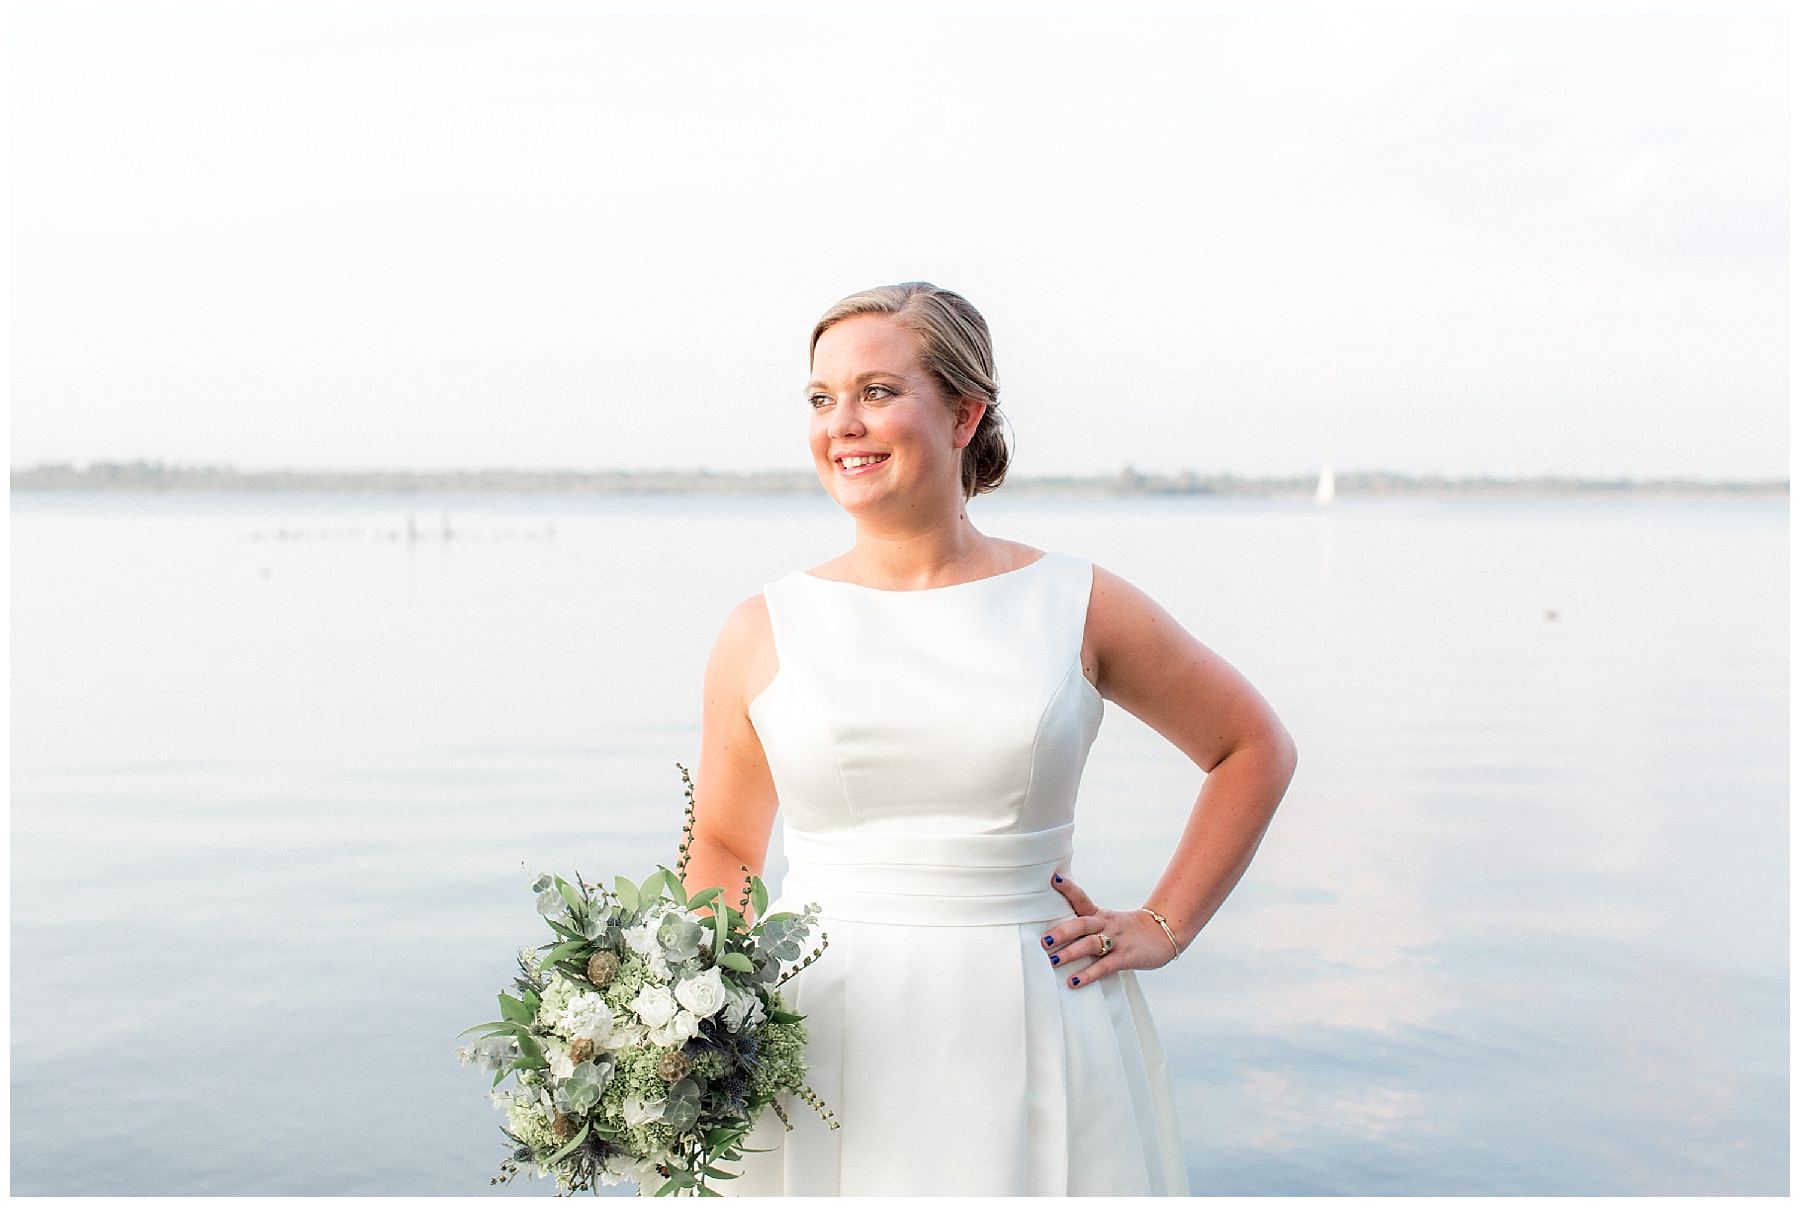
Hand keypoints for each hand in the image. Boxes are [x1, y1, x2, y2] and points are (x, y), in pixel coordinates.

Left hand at [1041, 873, 1177, 988]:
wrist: (1162, 934)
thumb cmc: (1127, 930)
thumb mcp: (1106, 921)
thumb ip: (1084, 924)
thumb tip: (1052, 931)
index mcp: (1099, 914)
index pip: (1082, 898)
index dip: (1069, 889)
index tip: (1053, 879)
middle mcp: (1106, 925)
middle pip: (1082, 924)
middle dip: (1062, 932)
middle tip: (1044, 941)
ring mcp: (1116, 940)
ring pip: (1091, 944)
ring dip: (1071, 953)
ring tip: (1054, 961)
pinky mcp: (1125, 957)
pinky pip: (1104, 966)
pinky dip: (1088, 974)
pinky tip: (1074, 981)